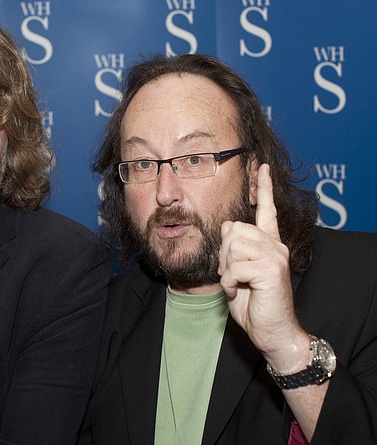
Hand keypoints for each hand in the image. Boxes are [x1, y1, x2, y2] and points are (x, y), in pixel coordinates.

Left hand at [218, 164, 309, 370]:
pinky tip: (238, 291)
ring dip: (226, 268)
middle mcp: (275, 245)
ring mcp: (275, 256)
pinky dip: (229, 282)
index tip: (263, 167)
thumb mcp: (236, 273)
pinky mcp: (271, 269)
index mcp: (268, 244)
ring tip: (237, 283)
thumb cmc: (253, 304)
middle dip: (223, 253)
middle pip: (234, 229)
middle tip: (231, 274)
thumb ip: (233, 250)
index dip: (264, 188)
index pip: (267, 211)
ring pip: (233, 244)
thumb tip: (227, 225)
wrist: (271, 332)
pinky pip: (234, 266)